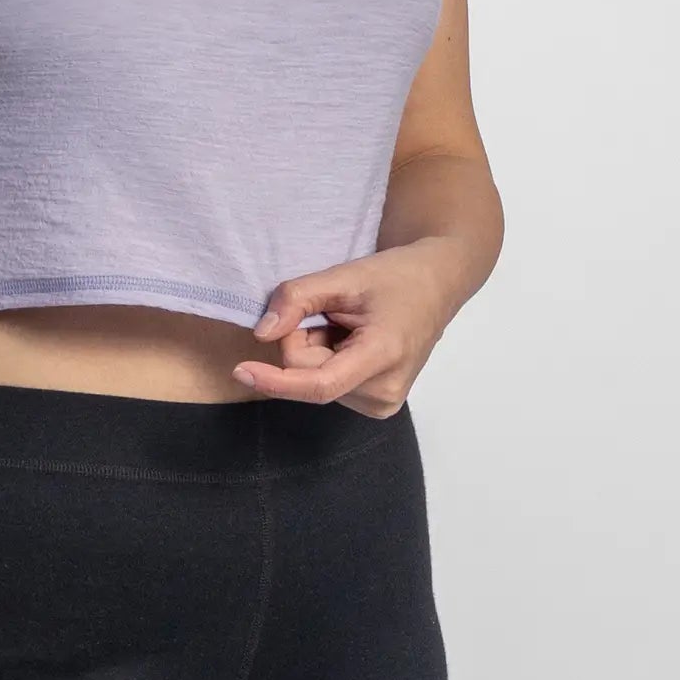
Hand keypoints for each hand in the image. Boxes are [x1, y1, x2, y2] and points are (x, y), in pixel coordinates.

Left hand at [232, 239, 459, 417]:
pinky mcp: (379, 404)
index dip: (275, 380)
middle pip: (308, 375)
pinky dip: (328, 359)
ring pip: (314, 380)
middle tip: (334, 312)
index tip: (241, 370)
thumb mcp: (344, 275)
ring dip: (318, 349)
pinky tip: (354, 340)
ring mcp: (383, 403)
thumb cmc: (395, 276)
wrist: (438, 284)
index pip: (318, 384)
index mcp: (382, 356)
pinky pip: (328, 384)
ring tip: (351, 325)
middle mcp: (384, 392)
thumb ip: (298, 299)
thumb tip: (261, 333)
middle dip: (305, 340)